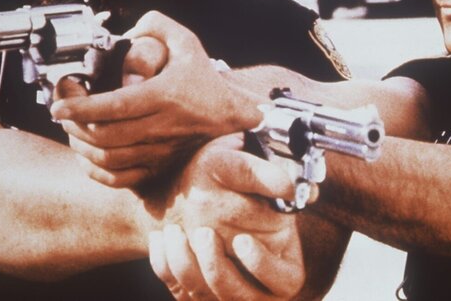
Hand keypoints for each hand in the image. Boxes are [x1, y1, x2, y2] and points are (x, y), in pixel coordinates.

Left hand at [50, 11, 254, 186]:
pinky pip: (119, 178)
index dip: (80, 106)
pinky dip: (95, 169)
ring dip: (80, 144)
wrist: (230, 114)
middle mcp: (161, 127)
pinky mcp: (158, 166)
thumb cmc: (202, 77)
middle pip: (104, 134)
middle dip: (73, 122)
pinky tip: (87, 151)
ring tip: (72, 125)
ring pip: (107, 158)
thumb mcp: (186, 41)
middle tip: (63, 106)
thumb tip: (127, 30)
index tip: (58, 102)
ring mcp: (159, 151)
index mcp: (164, 95)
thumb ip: (155, 24)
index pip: (115, 106)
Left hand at [151, 135, 305, 299]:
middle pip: (240, 296)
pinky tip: (161, 237)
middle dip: (217, 267)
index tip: (242, 241)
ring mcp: (226, 291)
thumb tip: (288, 188)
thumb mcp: (237, 163)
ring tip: (174, 231)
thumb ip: (261, 175)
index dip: (263, 265)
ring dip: (186, 265)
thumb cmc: (224, 174)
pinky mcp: (196, 291)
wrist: (191, 185)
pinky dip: (165, 267)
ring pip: (204, 296)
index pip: (284, 279)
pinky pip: (178, 292)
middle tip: (202, 233)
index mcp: (284, 260)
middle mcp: (257, 284)